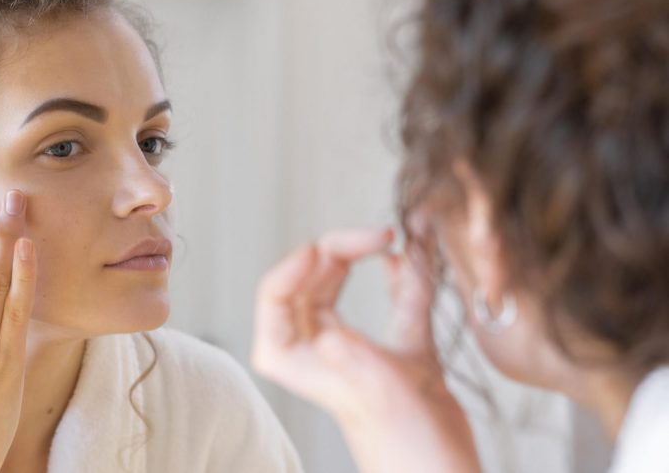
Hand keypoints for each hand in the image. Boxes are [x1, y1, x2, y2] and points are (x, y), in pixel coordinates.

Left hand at [251, 226, 479, 472]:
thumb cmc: (408, 449)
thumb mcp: (380, 397)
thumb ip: (355, 361)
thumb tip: (330, 335)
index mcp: (291, 358)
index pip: (275, 294)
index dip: (297, 262)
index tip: (327, 247)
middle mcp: (314, 349)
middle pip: (310, 279)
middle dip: (340, 249)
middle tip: (380, 235)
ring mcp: (350, 347)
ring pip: (342, 285)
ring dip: (364, 257)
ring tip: (391, 239)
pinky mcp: (388, 350)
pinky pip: (386, 300)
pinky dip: (398, 278)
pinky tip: (408, 261)